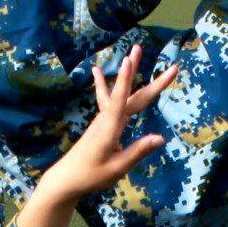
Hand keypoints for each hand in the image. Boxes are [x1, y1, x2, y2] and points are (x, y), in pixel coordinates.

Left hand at [18, 44, 172, 226]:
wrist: (66, 179)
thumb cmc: (91, 175)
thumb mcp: (117, 168)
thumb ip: (138, 151)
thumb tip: (161, 138)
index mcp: (110, 128)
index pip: (119, 100)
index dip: (124, 80)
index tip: (128, 60)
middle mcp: (106, 119)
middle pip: (126, 92)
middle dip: (133, 69)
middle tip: (139, 47)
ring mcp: (103, 120)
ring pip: (119, 93)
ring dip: (126, 74)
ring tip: (130, 55)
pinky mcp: (101, 124)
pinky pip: (108, 100)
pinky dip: (107, 85)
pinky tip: (98, 72)